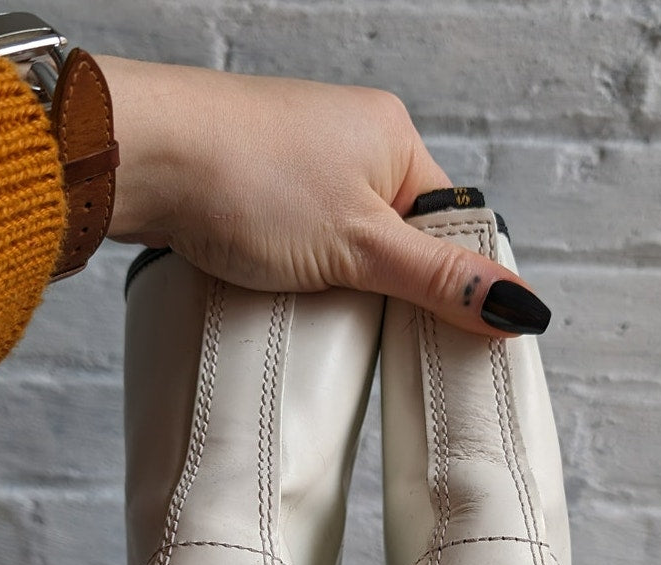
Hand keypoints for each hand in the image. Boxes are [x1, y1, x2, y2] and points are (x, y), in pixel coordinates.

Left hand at [95, 56, 549, 336]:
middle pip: (396, 236)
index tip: (438, 330)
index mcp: (393, 137)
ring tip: (315, 305)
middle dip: (385, 286)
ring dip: (337, 283)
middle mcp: (349, 140)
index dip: (446, 281)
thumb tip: (519, 306)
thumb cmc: (247, 179)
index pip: (449, 223)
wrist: (141, 156)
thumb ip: (438, 278)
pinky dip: (297, 271)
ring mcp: (298, 161)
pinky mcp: (256, 185)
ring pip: (344, 243)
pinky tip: (282, 288)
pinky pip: (299, 241)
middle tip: (367, 324)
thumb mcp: (360, 245)